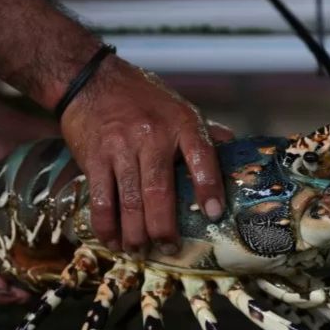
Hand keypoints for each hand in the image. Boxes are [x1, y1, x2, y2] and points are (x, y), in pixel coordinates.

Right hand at [60, 57, 229, 256]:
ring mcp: (121, 148)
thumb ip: (207, 134)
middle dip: (164, 228)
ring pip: (129, 201)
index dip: (209, 188)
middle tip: (169, 249)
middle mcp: (152, 136)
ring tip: (141, 252)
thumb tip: (238, 155)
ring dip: (135, 234)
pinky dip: (107, 226)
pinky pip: (100, 199)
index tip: (214, 214)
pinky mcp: (94, 158)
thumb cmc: (143, 97)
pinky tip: (113, 240)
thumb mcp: (180, 108)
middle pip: (159, 192)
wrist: (91, 78)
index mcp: (182, 124)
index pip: (202, 158)